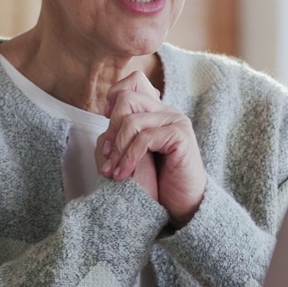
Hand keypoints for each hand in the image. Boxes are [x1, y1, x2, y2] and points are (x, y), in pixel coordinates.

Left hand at [96, 72, 206, 226]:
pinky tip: (123, 175)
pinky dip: (129, 158)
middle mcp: (168, 111)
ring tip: (112, 172)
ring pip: (132, 121)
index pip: (135, 82)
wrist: (182, 205)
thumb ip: (125, 130)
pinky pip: (144, 138)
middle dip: (112, 129)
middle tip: (108, 157)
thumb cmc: (157, 181)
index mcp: (157, 111)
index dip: (114, 96)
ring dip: (118, 150)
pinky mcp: (181, 136)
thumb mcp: (134, 151)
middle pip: (127, 99)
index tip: (106, 121)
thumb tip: (106, 111)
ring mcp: (177, 121)